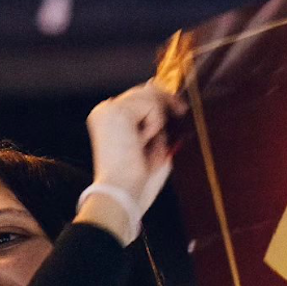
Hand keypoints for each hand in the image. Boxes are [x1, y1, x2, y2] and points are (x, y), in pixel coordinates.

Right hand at [85, 80, 187, 215]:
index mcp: (108, 120)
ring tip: (146, 146)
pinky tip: (141, 143)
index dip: (158, 100)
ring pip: (149, 96)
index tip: (178, 109)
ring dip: (158, 122)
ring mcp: (109, 109)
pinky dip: (155, 125)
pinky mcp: (117, 111)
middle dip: (165, 99)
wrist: (123, 195)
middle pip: (142, 90)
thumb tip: (163, 97)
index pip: (136, 98)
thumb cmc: (136, 180)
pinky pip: (152, 106)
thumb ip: (155, 122)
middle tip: (182, 111)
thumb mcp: (152, 146)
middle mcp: (105, 111)